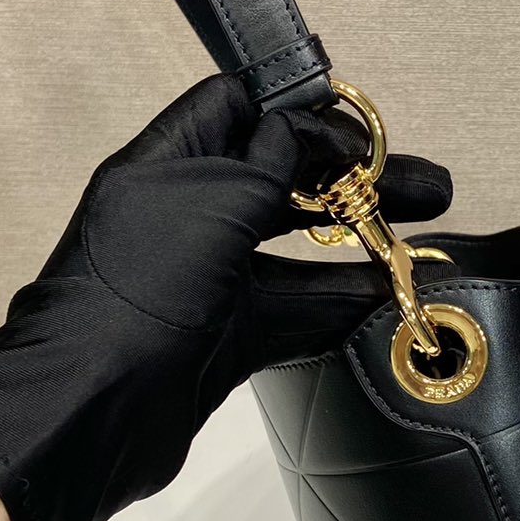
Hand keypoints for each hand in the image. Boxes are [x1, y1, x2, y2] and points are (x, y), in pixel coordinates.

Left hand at [0, 72, 451, 520]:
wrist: (89, 412)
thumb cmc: (146, 288)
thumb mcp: (214, 203)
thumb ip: (269, 163)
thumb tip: (305, 136)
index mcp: (166, 164)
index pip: (235, 108)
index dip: (300, 112)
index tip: (365, 134)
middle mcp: (185, 213)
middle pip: (280, 177)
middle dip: (353, 179)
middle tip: (430, 188)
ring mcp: (205, 278)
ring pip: (293, 248)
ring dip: (359, 244)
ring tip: (428, 245)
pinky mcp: (223, 337)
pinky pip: (292, 308)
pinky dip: (340, 303)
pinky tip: (391, 300)